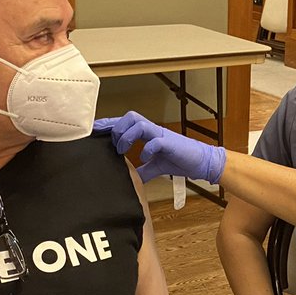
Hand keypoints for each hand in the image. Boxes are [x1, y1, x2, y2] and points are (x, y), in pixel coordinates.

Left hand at [94, 112, 226, 183]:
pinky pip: (155, 141)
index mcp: (148, 133)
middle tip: (114, 145)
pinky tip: (144, 159)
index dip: (109, 124)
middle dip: (117, 128)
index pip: (125, 122)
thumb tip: (130, 178)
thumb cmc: (180, 160)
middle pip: (130, 116)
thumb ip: (142, 170)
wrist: (201, 163)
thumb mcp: (156, 167)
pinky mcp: (170, 144)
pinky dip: (146, 149)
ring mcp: (162, 135)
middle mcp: (153, 130)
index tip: (93, 130)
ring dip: (128, 135)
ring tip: (124, 150)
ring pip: (140, 123)